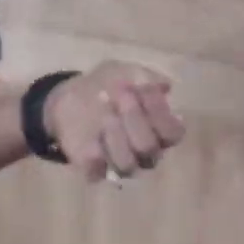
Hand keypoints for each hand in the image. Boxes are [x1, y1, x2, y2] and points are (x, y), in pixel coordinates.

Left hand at [42, 61, 183, 182]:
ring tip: (104, 116)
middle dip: (133, 118)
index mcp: (160, 129)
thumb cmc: (106, 85)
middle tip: (118, 96)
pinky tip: (91, 137)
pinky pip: (99, 172)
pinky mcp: (97, 170)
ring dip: (116, 136)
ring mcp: (123, 162)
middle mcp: (146, 151)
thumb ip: (146, 77)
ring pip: (128, 165)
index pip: (173, 132)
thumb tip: (165, 85)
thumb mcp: (124, 71)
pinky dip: (95, 155)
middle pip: (149, 147)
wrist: (70, 97)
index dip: (159, 112)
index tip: (139, 89)